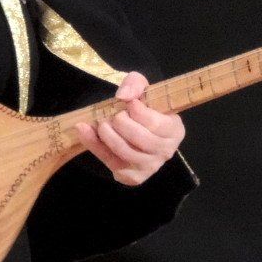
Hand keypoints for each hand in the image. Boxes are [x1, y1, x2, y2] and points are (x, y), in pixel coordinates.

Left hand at [74, 71, 184, 185]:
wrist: (132, 125)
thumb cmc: (142, 106)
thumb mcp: (141, 88)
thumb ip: (135, 84)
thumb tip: (123, 96)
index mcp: (175, 130)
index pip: (156, 124)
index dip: (139, 113)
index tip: (129, 104)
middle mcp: (166, 151)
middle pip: (140, 139)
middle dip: (121, 123)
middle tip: (113, 115)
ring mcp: (150, 167)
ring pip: (125, 152)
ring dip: (108, 135)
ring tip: (101, 123)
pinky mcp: (132, 177)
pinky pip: (112, 163)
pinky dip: (95, 146)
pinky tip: (86, 132)